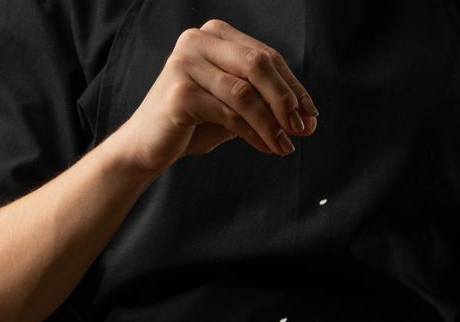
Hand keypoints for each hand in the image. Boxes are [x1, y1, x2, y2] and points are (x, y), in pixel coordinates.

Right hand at [121, 19, 317, 172]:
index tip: (311, 115)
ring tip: (286, 146)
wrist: (148, 146)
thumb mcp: (235, 109)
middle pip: (259, 65)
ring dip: (272, 123)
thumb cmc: (193, 124)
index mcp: (215, 35)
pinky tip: (266, 147)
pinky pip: (229, 114)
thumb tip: (309, 119)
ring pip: (246, 93)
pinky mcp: (180, 93)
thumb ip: (265, 106)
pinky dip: (253, 134)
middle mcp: (198, 40)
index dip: (293, 87)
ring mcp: (186, 64)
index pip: (266, 56)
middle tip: (303, 130)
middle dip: (286, 100)